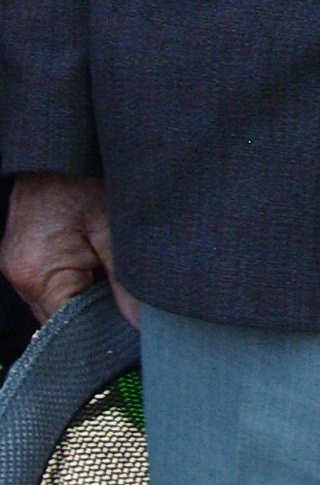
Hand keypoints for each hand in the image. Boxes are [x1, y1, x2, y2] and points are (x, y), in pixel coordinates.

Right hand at [3, 175, 135, 325]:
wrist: (52, 157)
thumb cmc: (80, 186)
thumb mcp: (111, 229)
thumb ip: (124, 280)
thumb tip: (139, 320)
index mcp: (40, 276)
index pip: (68, 326)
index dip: (97, 325)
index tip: (123, 318)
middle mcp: (21, 280)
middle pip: (58, 321)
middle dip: (89, 314)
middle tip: (118, 295)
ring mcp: (16, 273)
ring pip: (52, 306)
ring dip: (78, 299)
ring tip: (102, 276)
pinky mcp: (19, 264)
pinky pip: (45, 290)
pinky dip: (68, 286)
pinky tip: (87, 269)